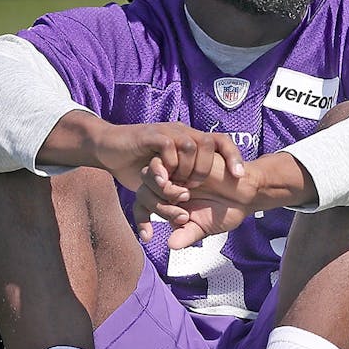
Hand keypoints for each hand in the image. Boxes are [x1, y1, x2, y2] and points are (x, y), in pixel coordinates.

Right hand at [86, 121, 243, 195]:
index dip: (234, 157)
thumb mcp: (159, 181)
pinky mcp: (151, 135)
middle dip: (208, 168)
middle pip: (210, 142)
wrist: (107, 148)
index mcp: (189, 142)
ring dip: (189, 168)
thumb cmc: (133, 165)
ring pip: (192, 145)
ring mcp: (167, 133)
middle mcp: (182, 134)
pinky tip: (165, 178)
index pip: (221, 141)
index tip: (240, 178)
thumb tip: (188, 215)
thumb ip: (172, 195)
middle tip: (194, 188)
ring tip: (180, 186)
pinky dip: (171, 163)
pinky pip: (170, 145)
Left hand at [138, 152, 257, 247]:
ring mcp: (174, 169)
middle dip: (159, 204)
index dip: (142, 221)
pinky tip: (190, 182)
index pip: (143, 207)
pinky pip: (167, 158)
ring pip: (150, 173)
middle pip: (143, 190)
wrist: (247, 193)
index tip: (148, 237)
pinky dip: (173, 171)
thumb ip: (186, 235)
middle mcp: (166, 184)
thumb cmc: (225, 211)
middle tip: (182, 214)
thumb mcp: (203, 227)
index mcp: (165, 201)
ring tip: (186, 193)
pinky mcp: (186, 155)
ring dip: (164, 187)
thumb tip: (171, 246)